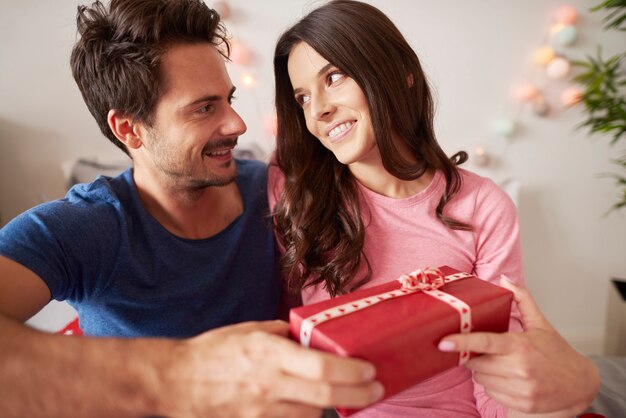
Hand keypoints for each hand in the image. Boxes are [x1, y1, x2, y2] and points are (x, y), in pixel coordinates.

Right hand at [163, 320, 383, 417]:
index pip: (323, 367)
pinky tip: (311, 404)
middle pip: (326, 396)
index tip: (370, 370)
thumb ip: (283, 335)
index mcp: (269, 353)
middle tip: (375, 389)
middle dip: (359, 395)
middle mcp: (269, 384)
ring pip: (311, 413)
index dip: (353, 372)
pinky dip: (307, 414)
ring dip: (333, 404)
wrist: (175, 381)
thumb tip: (310, 338)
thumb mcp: (250, 330)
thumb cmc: (212, 351)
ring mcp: (262, 410)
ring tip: (346, 394)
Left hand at [438, 276, 598, 415]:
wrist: (581, 385)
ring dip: (482, 371)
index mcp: (521, 346)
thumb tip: (505, 279)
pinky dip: (492, 384)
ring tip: (498, 363)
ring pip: (481, 378)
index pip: (485, 343)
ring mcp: (520, 389)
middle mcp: (519, 368)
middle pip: (476, 363)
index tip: (443, 342)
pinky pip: (490, 393)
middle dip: (472, 356)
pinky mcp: (521, 404)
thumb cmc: (558, 353)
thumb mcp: (540, 324)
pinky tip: (505, 377)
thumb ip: (522, 300)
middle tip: (481, 350)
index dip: (462, 342)